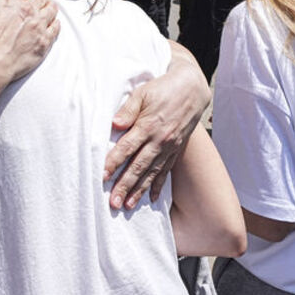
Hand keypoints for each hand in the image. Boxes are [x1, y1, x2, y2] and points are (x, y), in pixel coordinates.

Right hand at [0, 0, 59, 88]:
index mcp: (14, 2)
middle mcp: (29, 12)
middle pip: (40, 0)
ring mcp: (38, 28)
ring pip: (51, 12)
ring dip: (51, 7)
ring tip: (51, 7)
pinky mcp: (43, 44)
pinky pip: (55, 30)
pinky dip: (56, 24)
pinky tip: (55, 23)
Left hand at [104, 48, 209, 208]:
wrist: (192, 89)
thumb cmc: (162, 88)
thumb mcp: (143, 92)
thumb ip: (128, 109)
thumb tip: (114, 124)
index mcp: (148, 125)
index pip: (127, 147)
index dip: (113, 162)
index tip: (102, 176)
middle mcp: (159, 140)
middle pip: (138, 166)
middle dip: (125, 185)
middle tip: (114, 203)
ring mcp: (169, 147)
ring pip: (151, 173)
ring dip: (139, 190)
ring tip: (128, 206)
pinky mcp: (176, 150)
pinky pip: (166, 171)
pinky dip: (158, 185)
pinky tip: (150, 198)